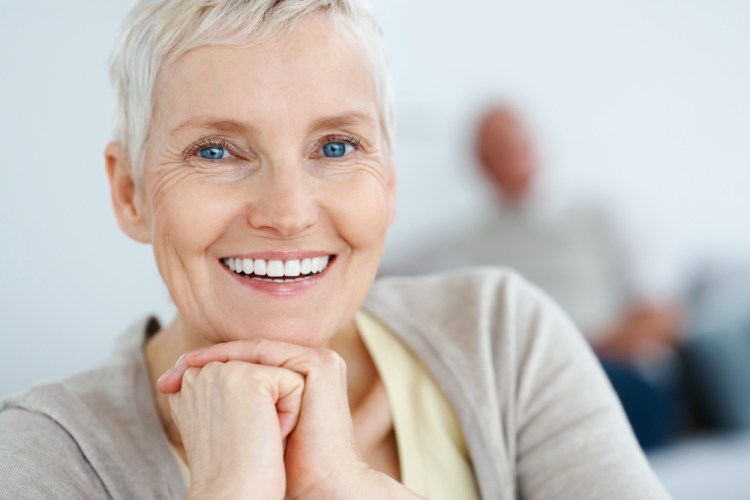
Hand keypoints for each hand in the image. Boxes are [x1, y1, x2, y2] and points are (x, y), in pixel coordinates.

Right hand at [159, 359, 303, 498]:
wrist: (233, 496)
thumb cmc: (232, 471)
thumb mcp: (222, 424)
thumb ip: (224, 395)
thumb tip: (252, 381)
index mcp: (189, 384)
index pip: (243, 377)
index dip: (252, 410)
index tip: (235, 441)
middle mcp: (201, 372)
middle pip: (262, 374)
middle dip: (266, 406)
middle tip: (245, 441)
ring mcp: (223, 371)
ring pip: (279, 377)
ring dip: (278, 410)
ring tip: (257, 438)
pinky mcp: (250, 377)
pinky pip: (294, 383)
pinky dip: (290, 414)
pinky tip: (269, 435)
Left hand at [162, 339, 420, 498]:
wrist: (317, 484)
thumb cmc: (285, 466)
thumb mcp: (252, 427)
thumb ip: (234, 403)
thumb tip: (186, 392)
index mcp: (299, 376)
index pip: (247, 362)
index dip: (208, 367)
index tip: (168, 382)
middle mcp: (311, 364)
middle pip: (249, 353)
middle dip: (206, 360)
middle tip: (169, 373)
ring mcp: (319, 361)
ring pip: (257, 350)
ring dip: (217, 355)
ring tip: (184, 366)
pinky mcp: (319, 364)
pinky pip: (270, 352)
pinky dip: (238, 357)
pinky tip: (209, 366)